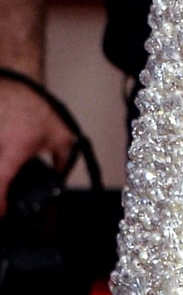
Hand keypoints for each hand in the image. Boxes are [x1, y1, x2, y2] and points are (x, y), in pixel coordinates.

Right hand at [0, 71, 70, 205]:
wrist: (15, 81)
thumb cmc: (34, 106)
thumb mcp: (60, 135)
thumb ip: (63, 160)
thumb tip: (61, 179)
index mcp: (12, 150)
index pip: (0, 183)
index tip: (1, 213)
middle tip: (2, 202)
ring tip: (5, 180)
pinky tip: (2, 166)